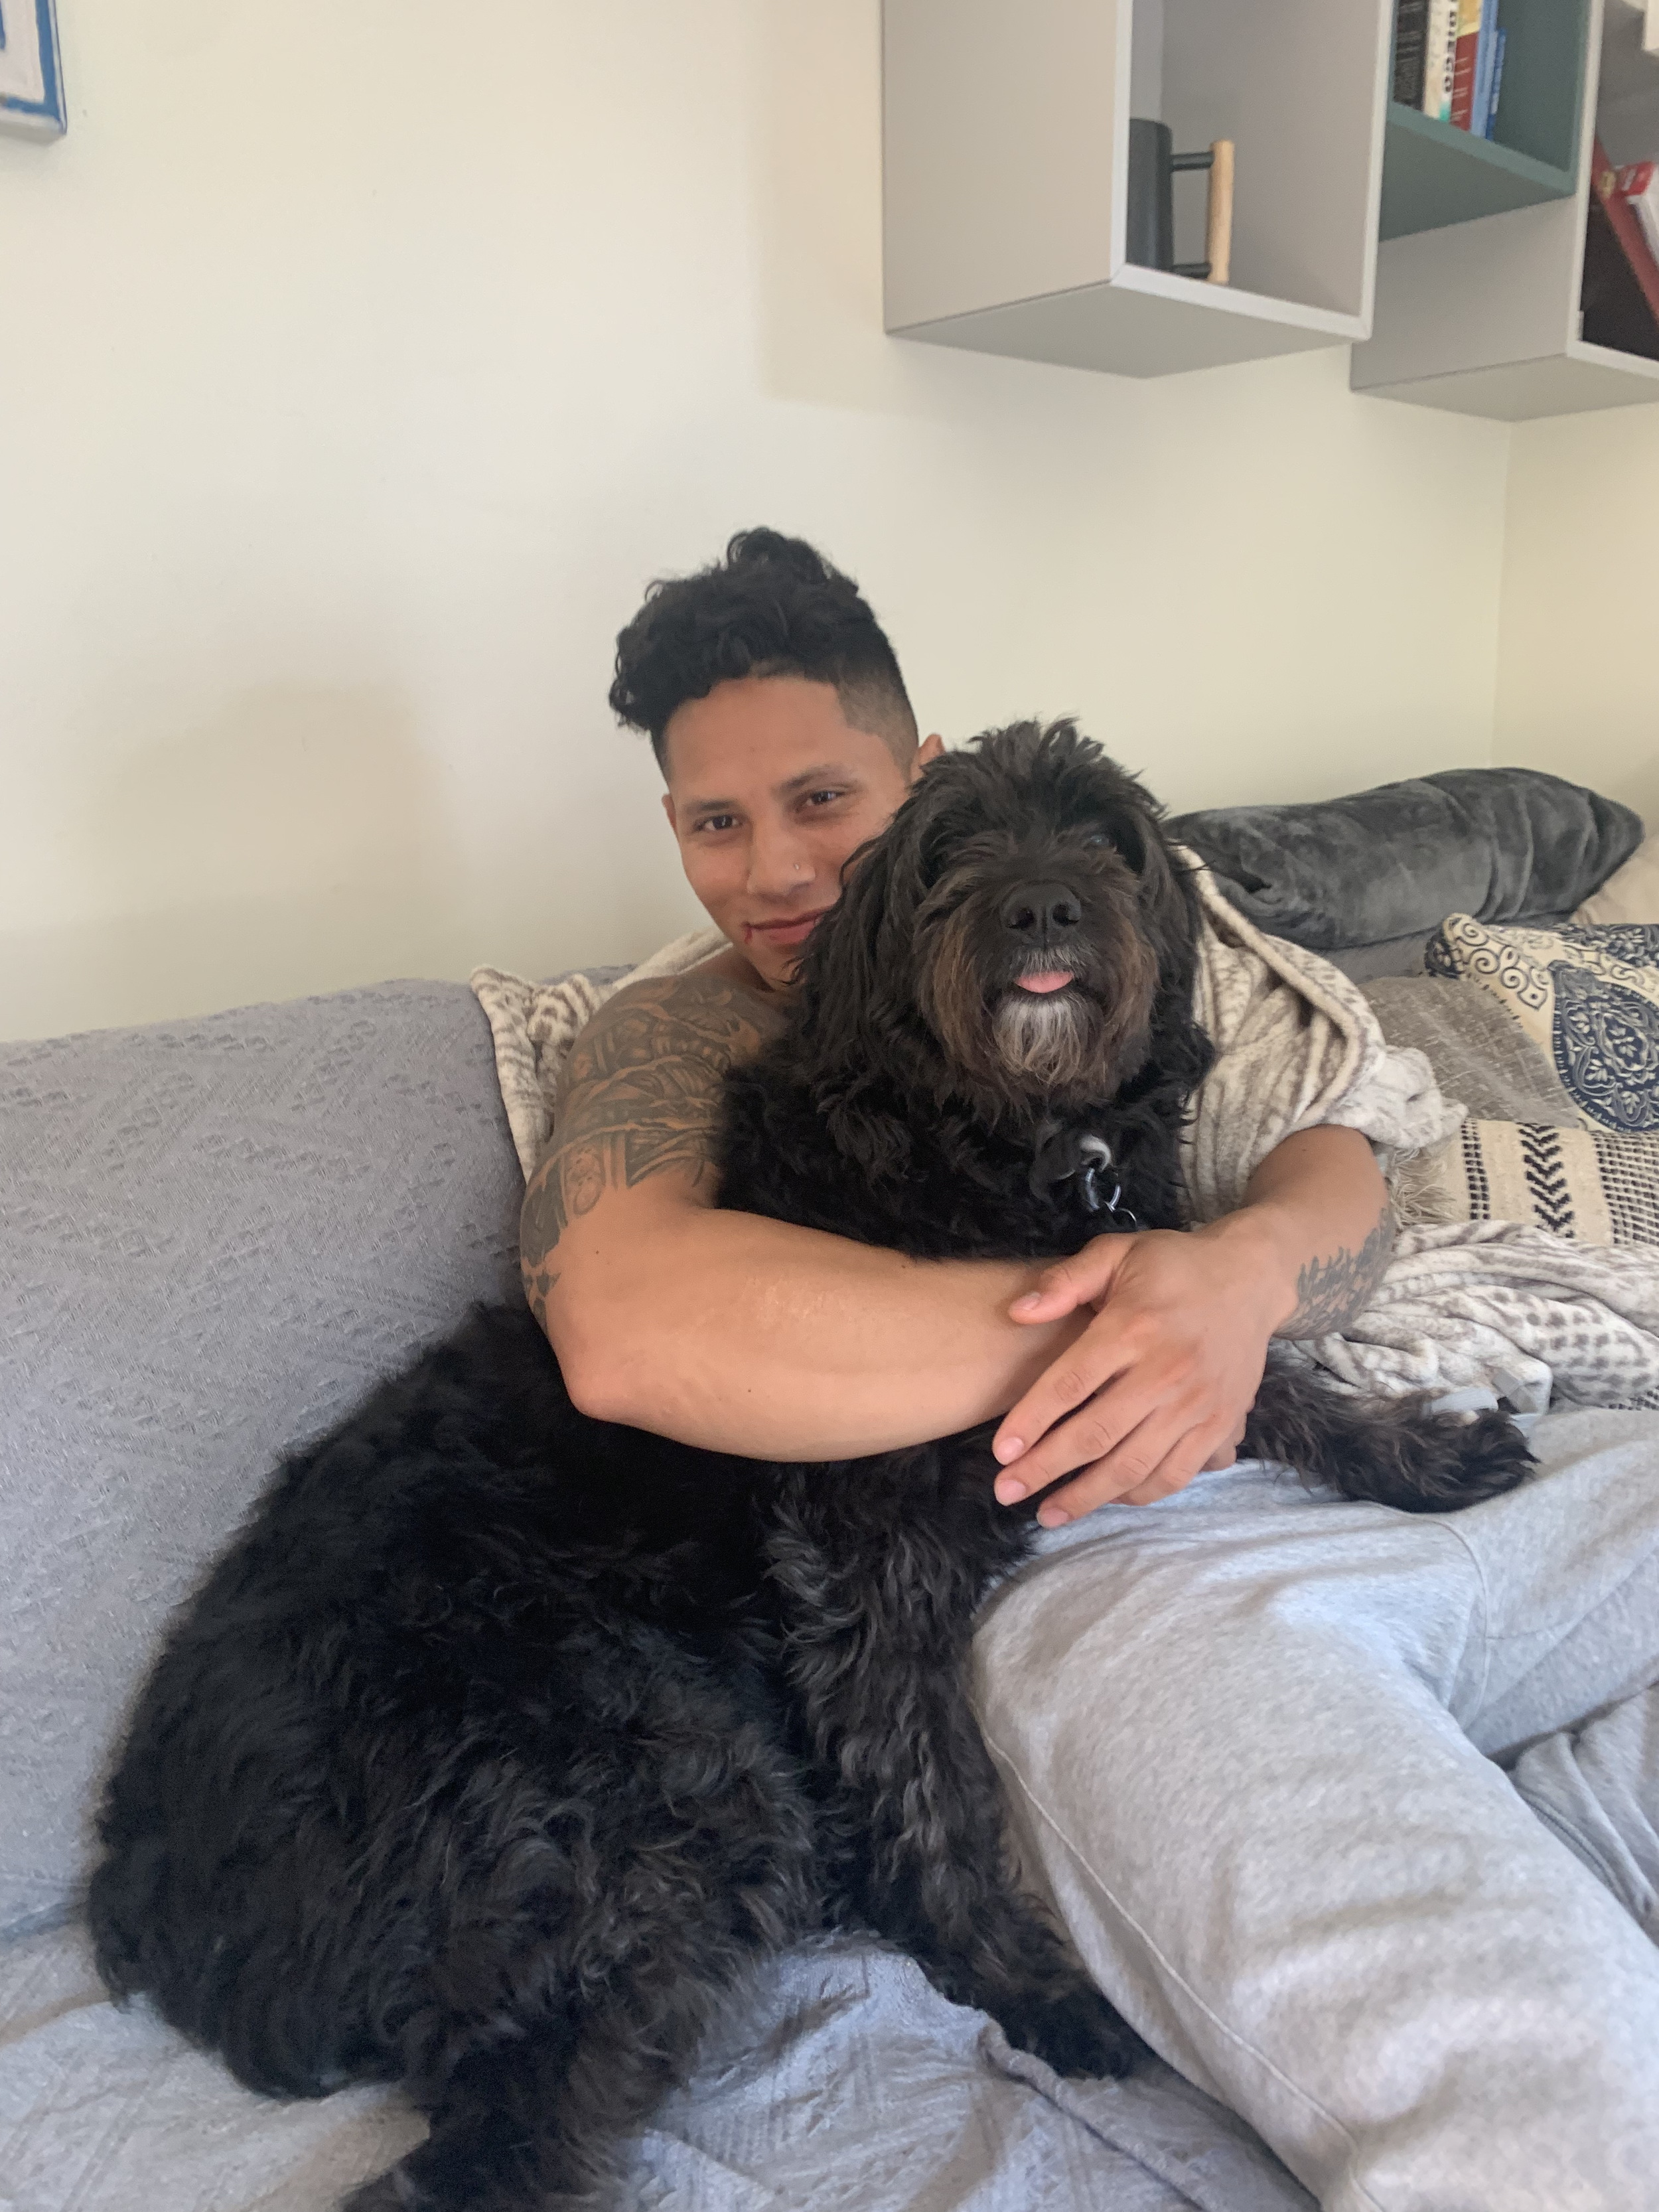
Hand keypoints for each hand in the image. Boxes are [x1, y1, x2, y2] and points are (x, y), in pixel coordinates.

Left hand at [991, 1219, 1291, 1525]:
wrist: (1251, 1278)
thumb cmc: (1174, 1266)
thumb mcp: (1118, 1252)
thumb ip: (1065, 1281)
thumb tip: (1017, 1312)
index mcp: (1133, 1327)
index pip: (1070, 1384)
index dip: (1031, 1422)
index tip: (1001, 1452)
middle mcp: (1165, 1371)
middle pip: (1096, 1434)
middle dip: (1045, 1469)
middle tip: (1007, 1492)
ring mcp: (1196, 1404)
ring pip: (1134, 1465)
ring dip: (1087, 1496)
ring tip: (1048, 1513)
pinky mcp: (1221, 1424)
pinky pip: (1176, 1473)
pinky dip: (1139, 1495)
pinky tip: (1108, 1499)